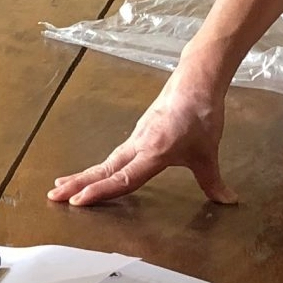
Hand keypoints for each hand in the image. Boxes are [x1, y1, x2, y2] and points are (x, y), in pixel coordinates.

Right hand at [48, 65, 235, 205]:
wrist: (197, 80)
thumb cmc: (202, 114)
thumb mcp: (208, 152)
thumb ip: (213, 180)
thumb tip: (228, 201)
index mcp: (153, 152)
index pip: (123, 177)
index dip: (101, 191)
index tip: (78, 201)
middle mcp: (139, 145)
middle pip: (104, 168)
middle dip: (78, 183)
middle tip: (53, 195)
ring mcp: (137, 136)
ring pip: (107, 160)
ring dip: (85, 174)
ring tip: (63, 185)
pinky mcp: (141, 130)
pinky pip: (117, 153)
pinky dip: (101, 165)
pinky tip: (98, 171)